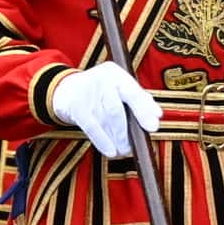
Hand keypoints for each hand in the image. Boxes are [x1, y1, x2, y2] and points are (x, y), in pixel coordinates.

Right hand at [44, 61, 162, 160]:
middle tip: (133, 148)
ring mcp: (86, 92)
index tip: (152, 127)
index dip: (144, 111)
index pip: (133, 92)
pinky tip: (110, 151)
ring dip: (116, 139)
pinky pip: (91, 127)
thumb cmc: (100, 91)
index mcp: (117, 74)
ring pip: (105, 120)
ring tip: (123, 150)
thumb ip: (139, 99)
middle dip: (127, 132)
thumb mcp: (119, 88)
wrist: (66, 89)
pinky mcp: (75, 106)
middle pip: (117, 110)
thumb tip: (157, 115)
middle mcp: (102, 79)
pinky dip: (102, 141)